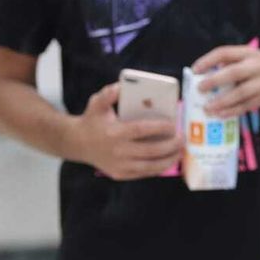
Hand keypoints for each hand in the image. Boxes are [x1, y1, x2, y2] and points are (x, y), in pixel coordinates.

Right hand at [67, 83, 181, 180]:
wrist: (77, 143)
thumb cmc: (92, 120)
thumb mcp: (97, 103)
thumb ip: (109, 93)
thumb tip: (121, 86)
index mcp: (114, 132)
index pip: (142, 130)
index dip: (160, 128)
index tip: (173, 124)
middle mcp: (117, 151)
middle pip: (151, 151)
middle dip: (170, 146)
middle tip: (182, 138)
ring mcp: (119, 165)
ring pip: (150, 166)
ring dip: (168, 160)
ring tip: (180, 151)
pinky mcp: (120, 174)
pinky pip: (144, 173)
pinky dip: (158, 168)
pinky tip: (168, 160)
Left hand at [192, 45, 259, 117]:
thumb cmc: (259, 67)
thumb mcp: (248, 58)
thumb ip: (229, 64)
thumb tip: (203, 75)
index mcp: (248, 53)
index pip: (225, 53)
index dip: (208, 60)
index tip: (195, 70)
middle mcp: (257, 66)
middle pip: (235, 72)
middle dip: (215, 81)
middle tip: (200, 89)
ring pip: (241, 93)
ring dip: (223, 101)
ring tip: (207, 108)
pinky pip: (246, 105)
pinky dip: (232, 111)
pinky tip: (220, 114)